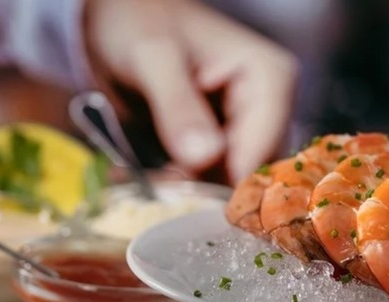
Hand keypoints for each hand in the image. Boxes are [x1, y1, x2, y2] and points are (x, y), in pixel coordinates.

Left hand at [84, 0, 297, 182]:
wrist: (117, 16)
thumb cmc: (137, 20)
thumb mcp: (152, 57)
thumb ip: (177, 105)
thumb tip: (204, 157)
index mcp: (270, 81)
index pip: (260, 155)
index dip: (222, 185)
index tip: (178, 196)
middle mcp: (268, 109)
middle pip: (248, 176)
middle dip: (200, 189)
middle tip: (153, 189)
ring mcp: (246, 129)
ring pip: (226, 185)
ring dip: (185, 191)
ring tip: (145, 181)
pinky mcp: (222, 144)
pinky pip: (209, 180)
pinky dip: (178, 184)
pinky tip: (147, 177)